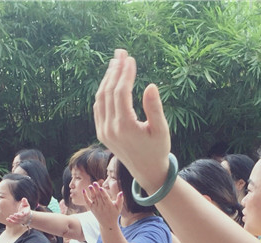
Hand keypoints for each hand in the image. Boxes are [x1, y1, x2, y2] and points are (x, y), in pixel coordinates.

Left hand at [6, 198, 31, 225]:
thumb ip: (25, 202)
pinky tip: (7, 219)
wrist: (27, 216)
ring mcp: (21, 220)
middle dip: (18, 216)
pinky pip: (14, 222)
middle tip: (14, 214)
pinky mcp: (18, 222)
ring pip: (18, 221)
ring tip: (10, 216)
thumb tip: (23, 198)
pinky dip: (11, 221)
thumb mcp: (26, 204)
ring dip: (14, 219)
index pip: (26, 213)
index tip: (23, 213)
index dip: (25, 213)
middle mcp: (24, 217)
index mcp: (27, 212)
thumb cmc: (25, 208)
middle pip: (21, 218)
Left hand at [84, 182, 120, 228]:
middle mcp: (102, 206)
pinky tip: (84, 190)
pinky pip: (87, 202)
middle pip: (99, 196)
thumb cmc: (114, 214)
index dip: (103, 193)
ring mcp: (96, 207)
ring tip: (90, 186)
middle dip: (96, 190)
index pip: (105, 198)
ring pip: (93, 198)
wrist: (107, 224)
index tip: (101, 188)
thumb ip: (120, 200)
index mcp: (109, 205)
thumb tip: (121, 192)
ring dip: (91, 192)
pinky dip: (85, 197)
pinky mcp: (92, 208)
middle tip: (94, 183)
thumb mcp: (119, 207)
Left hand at [94, 50, 171, 194]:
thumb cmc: (158, 150)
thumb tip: (150, 85)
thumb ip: (154, 108)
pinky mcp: (102, 133)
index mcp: (125, 127)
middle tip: (121, 53)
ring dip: (107, 79)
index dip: (125, 73)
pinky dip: (104, 92)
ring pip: (101, 98)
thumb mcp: (161, 129)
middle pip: (108, 92)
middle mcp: (110, 128)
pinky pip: (99, 107)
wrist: (147, 171)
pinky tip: (110, 81)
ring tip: (115, 63)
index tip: (130, 59)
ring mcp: (103, 131)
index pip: (121, 93)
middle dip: (114, 70)